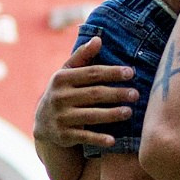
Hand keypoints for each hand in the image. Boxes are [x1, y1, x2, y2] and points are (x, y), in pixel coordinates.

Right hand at [35, 36, 137, 150]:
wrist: (43, 122)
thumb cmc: (63, 92)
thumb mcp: (67, 73)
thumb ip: (82, 56)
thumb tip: (98, 38)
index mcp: (62, 78)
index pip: (91, 73)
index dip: (112, 72)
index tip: (131, 73)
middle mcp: (59, 97)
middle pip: (94, 94)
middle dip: (116, 93)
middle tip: (136, 94)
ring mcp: (61, 117)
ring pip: (91, 115)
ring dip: (111, 115)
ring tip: (129, 112)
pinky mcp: (63, 135)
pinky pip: (84, 136)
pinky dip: (98, 138)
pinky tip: (113, 140)